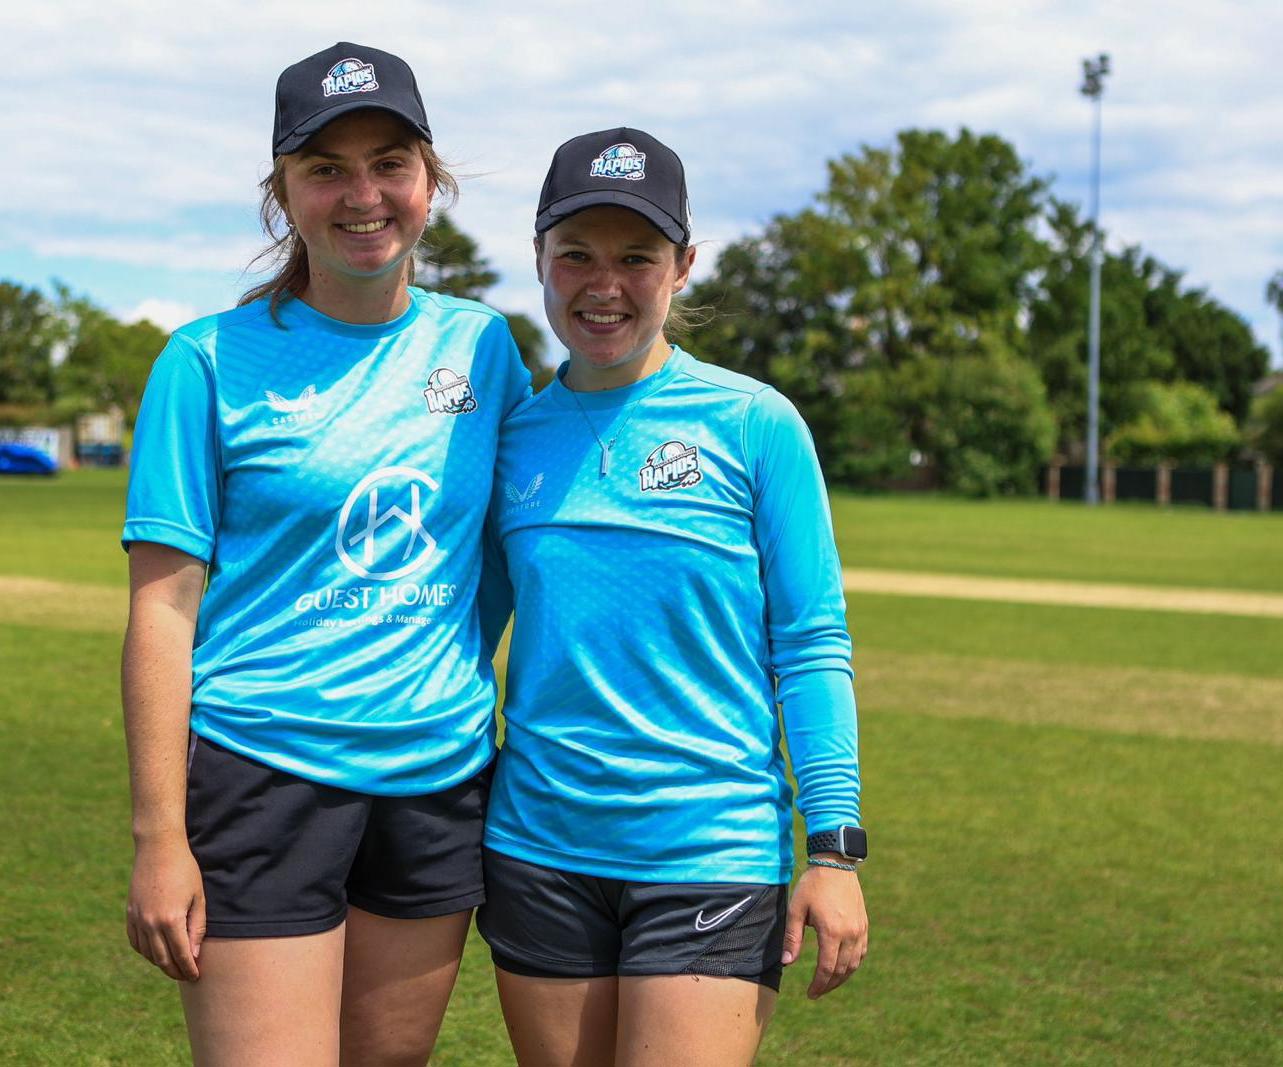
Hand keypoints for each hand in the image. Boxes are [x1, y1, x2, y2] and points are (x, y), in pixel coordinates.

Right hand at [126, 833, 205, 981]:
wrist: (158, 848)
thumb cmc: (185, 870)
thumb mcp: (198, 897)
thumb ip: (197, 927)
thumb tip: (194, 954)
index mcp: (170, 920)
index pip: (181, 955)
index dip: (189, 968)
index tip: (196, 976)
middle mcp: (151, 923)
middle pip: (162, 959)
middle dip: (175, 971)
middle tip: (186, 976)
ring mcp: (137, 919)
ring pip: (147, 953)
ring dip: (160, 964)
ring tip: (173, 966)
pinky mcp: (130, 913)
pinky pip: (135, 942)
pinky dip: (145, 951)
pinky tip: (155, 953)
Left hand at [781, 858, 867, 998]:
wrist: (836, 864)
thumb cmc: (813, 885)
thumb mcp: (796, 909)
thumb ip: (792, 938)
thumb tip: (787, 963)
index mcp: (831, 932)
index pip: (826, 969)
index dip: (818, 984)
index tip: (810, 993)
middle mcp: (850, 934)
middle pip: (842, 971)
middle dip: (829, 985)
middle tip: (817, 992)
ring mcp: (860, 930)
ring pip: (854, 964)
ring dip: (842, 978)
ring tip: (828, 984)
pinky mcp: (864, 924)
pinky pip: (861, 952)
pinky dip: (853, 964)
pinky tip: (843, 967)